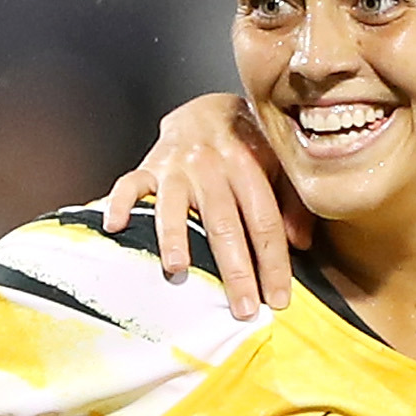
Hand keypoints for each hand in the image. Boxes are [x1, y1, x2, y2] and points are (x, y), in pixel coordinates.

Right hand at [101, 93, 310, 320]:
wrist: (205, 108)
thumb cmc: (245, 145)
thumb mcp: (277, 165)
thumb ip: (291, 202)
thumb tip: (300, 243)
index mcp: (249, 165)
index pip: (264, 221)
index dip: (273, 263)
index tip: (278, 300)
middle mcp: (212, 166)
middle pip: (224, 224)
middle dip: (235, 270)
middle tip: (243, 308)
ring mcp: (176, 167)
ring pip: (174, 206)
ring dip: (174, 237)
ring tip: (177, 269)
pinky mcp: (148, 167)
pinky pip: (129, 185)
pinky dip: (120, 204)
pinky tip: (115, 226)